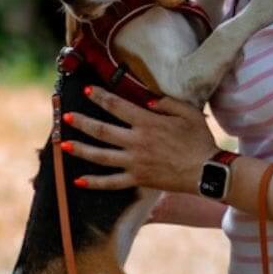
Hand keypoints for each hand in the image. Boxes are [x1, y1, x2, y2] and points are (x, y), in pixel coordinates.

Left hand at [62, 87, 216, 192]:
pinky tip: (78, 181)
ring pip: (101, 156)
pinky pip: (112, 182)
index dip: (100, 97)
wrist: (207, 171)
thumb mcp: (189, 113)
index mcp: (148, 123)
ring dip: (81, 150)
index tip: (87, 91)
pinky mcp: (138, 179)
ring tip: (65, 145)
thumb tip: (148, 98)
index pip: (117, 106)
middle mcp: (137, 142)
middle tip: (66, 116)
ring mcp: (135, 162)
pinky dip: (94, 182)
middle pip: (102, 130)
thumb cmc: (200, 140)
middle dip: (82, 122)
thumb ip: (167, 102)